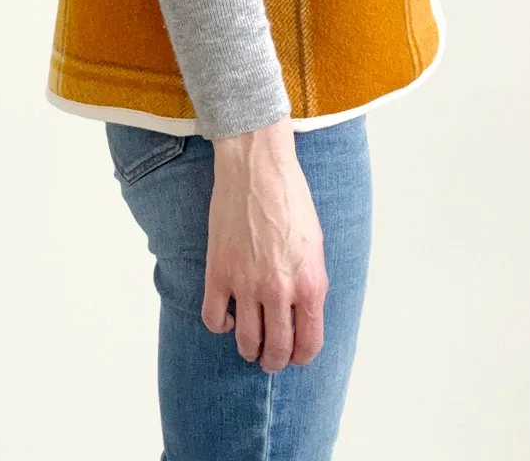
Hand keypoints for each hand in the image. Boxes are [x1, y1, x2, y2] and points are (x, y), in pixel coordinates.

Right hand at [201, 116, 328, 372]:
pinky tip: (229, 316)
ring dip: (249, 349)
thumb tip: (302, 315)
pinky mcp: (218, 272)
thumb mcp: (316, 246)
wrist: (258, 168)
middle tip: (270, 358)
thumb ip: (310, 284)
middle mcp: (279, 290)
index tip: (295, 356)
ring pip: (246, 342)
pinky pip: (214, 318)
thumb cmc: (291, 199)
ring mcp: (246, 283)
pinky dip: (221, 325)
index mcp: (310, 284)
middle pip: (276, 350)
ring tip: (250, 343)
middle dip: (274, 360)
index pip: (309, 344)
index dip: (301, 357)